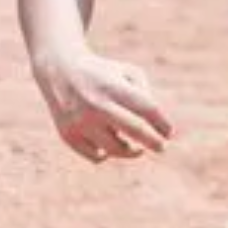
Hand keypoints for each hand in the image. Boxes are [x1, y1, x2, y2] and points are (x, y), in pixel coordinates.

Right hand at [33, 48, 173, 163]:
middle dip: (154, 142)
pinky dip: (106, 154)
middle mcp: (96, 105)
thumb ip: (146, 96)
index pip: (148, 109)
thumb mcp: (128, 73)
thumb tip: (158, 129)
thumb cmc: (103, 74)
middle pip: (135, 130)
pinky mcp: (68, 135)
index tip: (169, 132)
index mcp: (114, 87)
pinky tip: (110, 144)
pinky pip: (96, 157)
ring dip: (131, 151)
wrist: (58, 70)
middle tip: (162, 147)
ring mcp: (80, 122)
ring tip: (137, 148)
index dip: (162, 124)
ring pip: (115, 149)